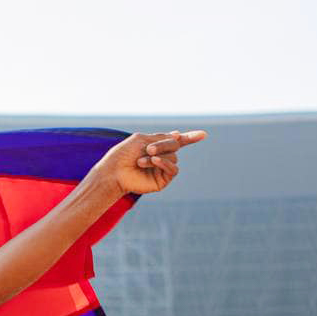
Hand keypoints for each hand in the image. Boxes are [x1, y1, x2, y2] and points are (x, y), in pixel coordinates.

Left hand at [93, 129, 207, 194]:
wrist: (113, 172)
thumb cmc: (123, 154)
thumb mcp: (141, 139)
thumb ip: (160, 137)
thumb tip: (178, 135)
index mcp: (156, 146)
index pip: (177, 141)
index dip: (190, 137)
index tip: (203, 134)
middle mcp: (161, 157)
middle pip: (175, 146)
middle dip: (163, 145)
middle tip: (148, 148)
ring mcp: (162, 169)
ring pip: (173, 157)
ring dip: (158, 156)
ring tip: (141, 160)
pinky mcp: (162, 180)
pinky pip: (173, 169)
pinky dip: (165, 163)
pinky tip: (153, 161)